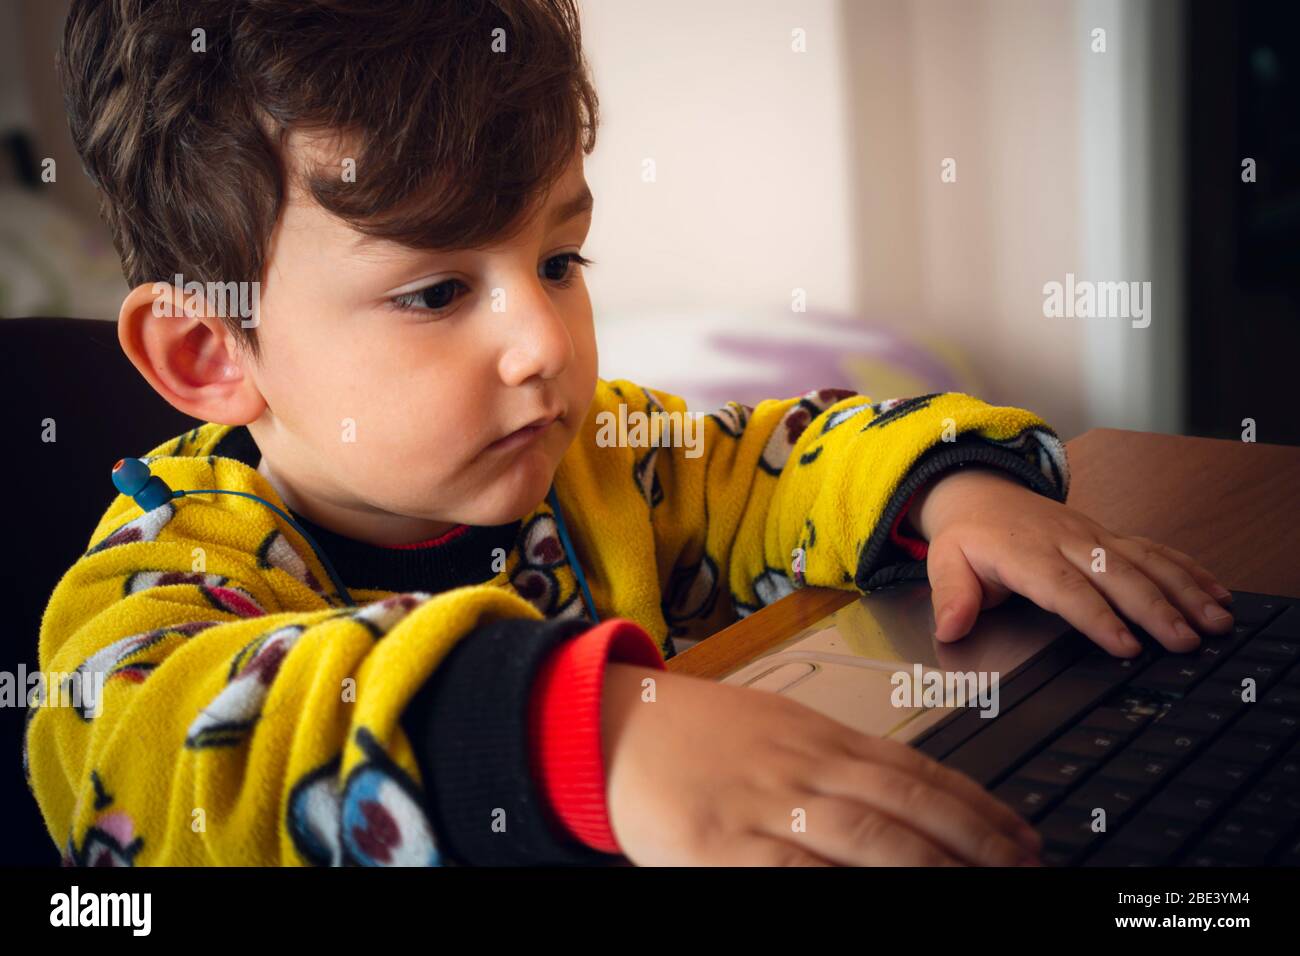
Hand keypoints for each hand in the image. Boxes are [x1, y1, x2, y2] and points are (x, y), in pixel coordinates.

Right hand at [600, 663, 1042, 865]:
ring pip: (869, 841)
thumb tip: (910, 791)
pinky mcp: (725, 850)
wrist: (613, 727)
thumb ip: (838, 756)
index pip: (918, 773)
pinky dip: (844, 887)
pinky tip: (883, 899)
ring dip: (935, 869)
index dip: (978, 808)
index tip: (1022, 836)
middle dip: (977, 846)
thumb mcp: (777, 727)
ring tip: (983, 888)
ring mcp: (766, 810)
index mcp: (818, 737)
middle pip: (907, 809)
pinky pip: (799, 875)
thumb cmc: (697, 732)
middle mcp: (803, 769)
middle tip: (1025, 869)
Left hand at [909, 467, 1233, 655]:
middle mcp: (1068, 542)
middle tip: (1187, 641)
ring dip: (1185, 591)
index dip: (1097, 617)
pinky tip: (1216, 592)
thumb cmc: (967, 535)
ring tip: (1217, 620)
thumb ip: (952, 595)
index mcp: (1026, 553)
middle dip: (1156, 609)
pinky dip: (1188, 571)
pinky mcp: (1110, 536)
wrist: (980, 492)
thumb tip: (950, 627)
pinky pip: (1154, 551)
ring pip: (1146, 562)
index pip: (1065, 588)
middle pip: (1118, 576)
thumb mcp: (945, 562)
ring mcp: (1094, 537)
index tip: (1125, 645)